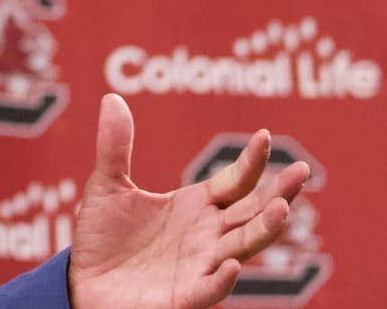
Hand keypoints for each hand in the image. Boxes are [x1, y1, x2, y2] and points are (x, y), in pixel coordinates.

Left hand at [67, 94, 310, 308]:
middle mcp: (206, 235)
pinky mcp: (182, 296)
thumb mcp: (106, 186)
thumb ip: (114, 147)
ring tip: (281, 210)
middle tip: (302, 172)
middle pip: (253, 213)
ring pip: (243, 248)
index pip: (236, 181)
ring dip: (264, 231)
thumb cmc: (103, 237)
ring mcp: (199, 265)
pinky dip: (222, 279)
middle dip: (278, 194)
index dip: (252, 161)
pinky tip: (231, 265)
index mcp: (195, 207)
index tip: (265, 135)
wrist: (84, 282)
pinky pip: (208, 289)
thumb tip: (112, 98)